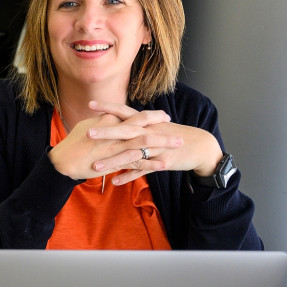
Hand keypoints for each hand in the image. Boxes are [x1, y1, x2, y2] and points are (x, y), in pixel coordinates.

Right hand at [48, 102, 177, 179]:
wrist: (63, 160)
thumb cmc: (73, 142)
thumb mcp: (88, 125)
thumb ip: (104, 120)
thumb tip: (112, 115)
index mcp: (111, 122)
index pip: (135, 116)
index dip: (151, 116)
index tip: (163, 116)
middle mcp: (116, 134)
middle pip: (145, 129)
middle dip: (164, 131)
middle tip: (179, 132)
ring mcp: (116, 149)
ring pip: (145, 145)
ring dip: (163, 145)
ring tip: (178, 146)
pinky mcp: (114, 163)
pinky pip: (136, 164)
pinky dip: (150, 164)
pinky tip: (164, 165)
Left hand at [86, 101, 222, 184]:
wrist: (200, 146)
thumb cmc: (173, 135)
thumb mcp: (155, 125)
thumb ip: (137, 122)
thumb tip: (118, 117)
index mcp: (146, 122)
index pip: (125, 111)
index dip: (109, 107)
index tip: (90, 104)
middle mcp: (150, 133)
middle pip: (126, 131)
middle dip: (107, 132)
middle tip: (87, 133)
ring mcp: (156, 148)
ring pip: (131, 154)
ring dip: (113, 161)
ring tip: (95, 167)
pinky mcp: (161, 163)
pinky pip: (142, 171)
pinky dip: (129, 177)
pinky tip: (114, 182)